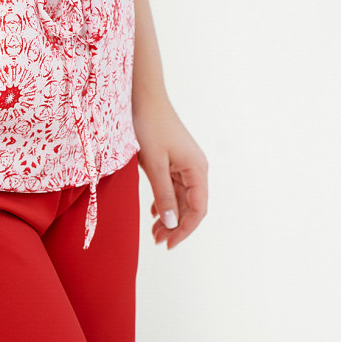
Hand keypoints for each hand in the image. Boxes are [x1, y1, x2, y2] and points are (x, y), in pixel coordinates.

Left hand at [133, 98, 207, 249]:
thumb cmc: (149, 126)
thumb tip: (172, 223)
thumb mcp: (154, 165)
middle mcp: (195, 168)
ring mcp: (184, 164)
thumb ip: (164, 195)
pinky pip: (173, 187)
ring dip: (169, 216)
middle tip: (156, 241)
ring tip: (153, 232)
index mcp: (197, 169)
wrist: (143, 98)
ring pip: (180, 198)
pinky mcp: (173, 160)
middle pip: (190, 206)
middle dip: (175, 226)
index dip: (184, 230)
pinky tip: (154, 213)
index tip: (168, 244)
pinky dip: (164, 202)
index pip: (198, 210)